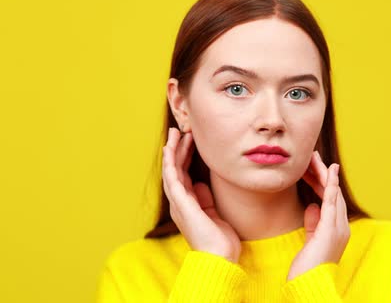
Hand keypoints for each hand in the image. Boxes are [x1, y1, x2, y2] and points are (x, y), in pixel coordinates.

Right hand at [162, 127, 241, 262]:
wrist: (219, 259)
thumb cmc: (220, 241)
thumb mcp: (214, 214)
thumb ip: (206, 199)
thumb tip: (201, 184)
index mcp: (188, 204)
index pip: (184, 174)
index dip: (185, 156)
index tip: (191, 140)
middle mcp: (180, 202)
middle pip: (176, 169)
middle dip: (177, 149)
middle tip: (180, 130)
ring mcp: (179, 204)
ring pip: (171, 171)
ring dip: (172, 151)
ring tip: (175, 133)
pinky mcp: (182, 205)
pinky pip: (172, 179)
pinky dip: (170, 164)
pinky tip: (170, 150)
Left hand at [287, 150, 350, 280]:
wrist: (309, 285)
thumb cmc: (307, 267)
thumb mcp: (310, 241)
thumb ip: (313, 224)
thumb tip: (312, 206)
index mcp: (336, 229)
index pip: (329, 199)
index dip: (321, 182)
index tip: (310, 168)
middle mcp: (341, 226)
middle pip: (333, 192)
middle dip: (322, 173)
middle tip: (311, 156)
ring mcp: (339, 228)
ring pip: (333, 193)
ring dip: (325, 174)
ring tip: (315, 158)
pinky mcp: (331, 230)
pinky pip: (333, 202)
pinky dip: (331, 186)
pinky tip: (328, 172)